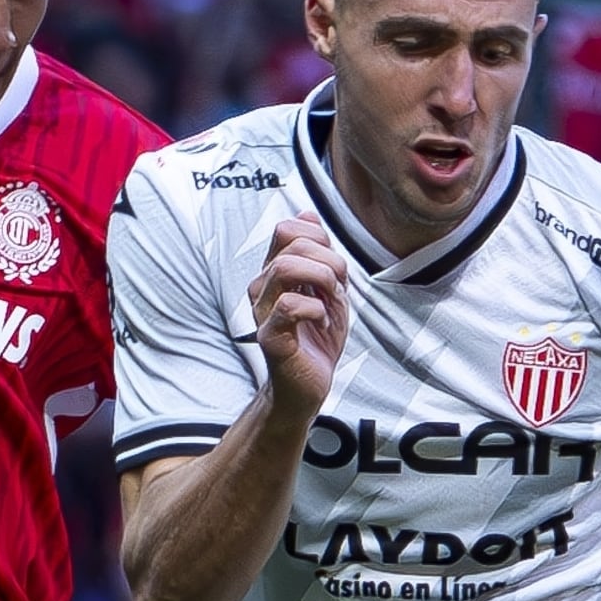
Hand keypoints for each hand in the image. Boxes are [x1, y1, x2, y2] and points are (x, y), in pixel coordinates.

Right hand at [251, 215, 349, 411]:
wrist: (307, 386)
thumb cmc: (315, 340)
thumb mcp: (327, 289)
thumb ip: (319, 253)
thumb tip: (306, 214)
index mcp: (275, 272)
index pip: (288, 229)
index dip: (320, 239)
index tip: (334, 269)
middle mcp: (263, 287)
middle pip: (291, 242)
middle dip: (329, 260)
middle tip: (338, 289)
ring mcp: (263, 310)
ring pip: (286, 267)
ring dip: (322, 281)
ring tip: (330, 303)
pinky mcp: (270, 335)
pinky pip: (289, 305)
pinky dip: (316, 310)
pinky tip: (322, 324)